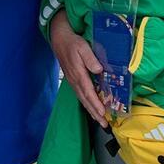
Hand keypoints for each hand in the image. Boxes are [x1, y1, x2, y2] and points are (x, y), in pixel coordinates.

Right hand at [50, 10, 107, 126]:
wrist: (59, 39)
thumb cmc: (73, 42)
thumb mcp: (82, 46)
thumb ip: (90, 58)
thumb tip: (99, 70)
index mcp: (78, 73)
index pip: (88, 92)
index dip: (96, 103)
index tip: (103, 113)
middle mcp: (75, 80)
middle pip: (85, 99)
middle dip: (95, 112)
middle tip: (104, 124)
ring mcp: (72, 81)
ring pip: (82, 99)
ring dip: (91, 111)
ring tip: (99, 120)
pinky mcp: (72, 80)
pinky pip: (80, 95)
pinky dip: (86, 104)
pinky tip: (91, 108)